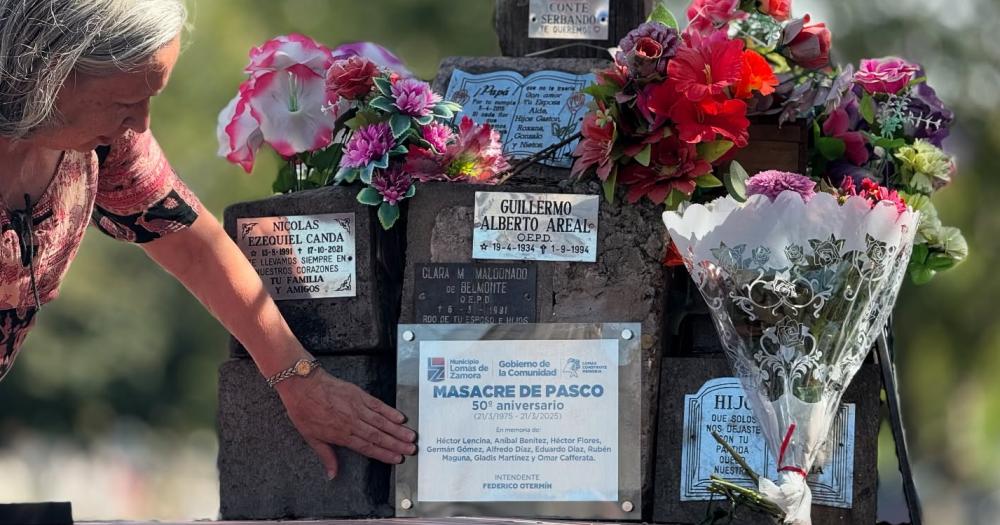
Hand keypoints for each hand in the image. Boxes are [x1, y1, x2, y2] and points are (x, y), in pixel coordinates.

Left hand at [275, 369, 416, 478]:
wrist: (303, 385)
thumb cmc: (304, 411)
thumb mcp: (311, 437)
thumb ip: (326, 456)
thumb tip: (332, 474)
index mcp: (341, 435)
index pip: (367, 447)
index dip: (384, 454)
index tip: (397, 459)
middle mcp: (352, 422)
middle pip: (378, 436)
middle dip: (396, 444)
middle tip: (410, 450)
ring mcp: (357, 408)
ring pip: (381, 421)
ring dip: (397, 430)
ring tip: (410, 436)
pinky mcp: (359, 395)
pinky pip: (377, 405)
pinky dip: (389, 411)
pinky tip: (400, 417)